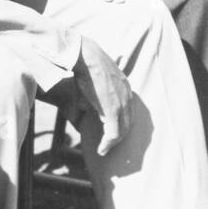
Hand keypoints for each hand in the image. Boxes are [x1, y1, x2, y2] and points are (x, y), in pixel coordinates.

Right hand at [74, 36, 131, 155]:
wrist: (86, 57)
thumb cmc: (85, 66)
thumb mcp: (90, 85)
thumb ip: (89, 100)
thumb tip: (79, 112)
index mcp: (126, 90)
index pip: (128, 113)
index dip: (121, 125)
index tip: (112, 134)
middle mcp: (128, 98)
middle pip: (128, 124)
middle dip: (119, 138)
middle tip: (109, 147)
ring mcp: (122, 104)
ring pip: (122, 131)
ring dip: (113, 144)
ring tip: (104, 151)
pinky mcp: (113, 110)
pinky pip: (113, 133)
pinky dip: (108, 144)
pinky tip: (102, 150)